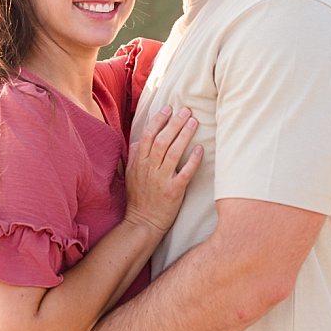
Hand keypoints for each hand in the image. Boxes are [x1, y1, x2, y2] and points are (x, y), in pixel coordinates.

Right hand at [123, 106, 202, 234]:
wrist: (143, 222)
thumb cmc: (139, 198)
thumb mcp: (130, 175)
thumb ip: (134, 156)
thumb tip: (139, 140)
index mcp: (139, 163)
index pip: (148, 136)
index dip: (158, 120)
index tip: (168, 108)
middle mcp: (149, 168)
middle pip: (162, 140)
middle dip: (174, 123)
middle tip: (186, 111)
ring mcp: (161, 179)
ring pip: (173, 152)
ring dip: (184, 135)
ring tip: (194, 122)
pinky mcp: (174, 191)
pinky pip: (185, 172)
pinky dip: (192, 160)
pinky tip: (200, 149)